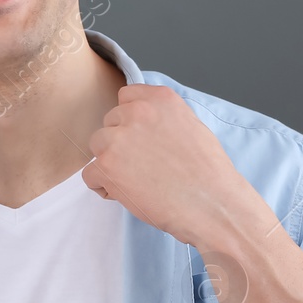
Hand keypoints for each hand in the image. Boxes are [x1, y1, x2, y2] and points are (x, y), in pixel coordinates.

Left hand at [81, 84, 255, 246]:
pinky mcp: (106, 166)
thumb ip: (162, 117)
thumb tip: (142, 122)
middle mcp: (137, 112)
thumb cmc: (208, 174)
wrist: (212, 205)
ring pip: (97, 146)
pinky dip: (105, 187)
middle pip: (110, 123)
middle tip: (145, 166)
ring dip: (111, 163)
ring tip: (139, 181)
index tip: (142, 138)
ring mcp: (118, 138)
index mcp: (160, 99)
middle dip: (122, 143)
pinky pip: (90, 174)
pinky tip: (131, 194)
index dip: (131, 121)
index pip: (126, 97)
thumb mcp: (192, 127)